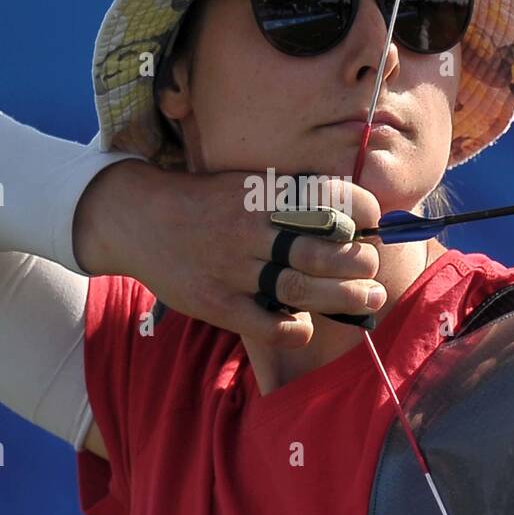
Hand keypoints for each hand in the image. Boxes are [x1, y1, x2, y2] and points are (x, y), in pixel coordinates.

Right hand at [73, 161, 384, 347]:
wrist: (138, 219)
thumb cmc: (205, 204)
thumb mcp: (244, 185)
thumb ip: (288, 197)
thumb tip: (349, 211)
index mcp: (260, 194)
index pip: (324, 198)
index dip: (360, 210)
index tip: (375, 221)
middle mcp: (249, 229)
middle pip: (321, 249)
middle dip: (358, 260)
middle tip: (372, 267)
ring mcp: (232, 268)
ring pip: (301, 288)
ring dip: (344, 297)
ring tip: (369, 298)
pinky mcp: (216, 303)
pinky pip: (267, 325)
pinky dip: (294, 329)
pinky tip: (305, 326)